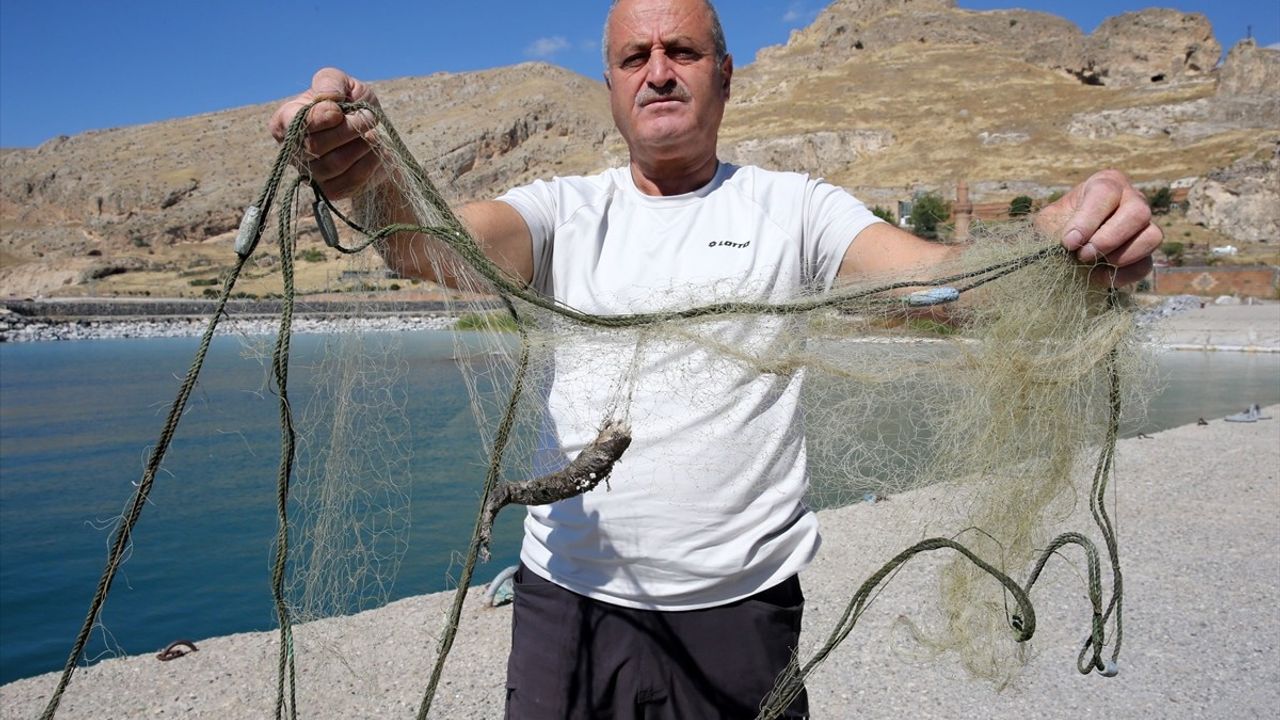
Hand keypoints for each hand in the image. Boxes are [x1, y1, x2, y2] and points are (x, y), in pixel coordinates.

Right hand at [268, 68, 383, 198]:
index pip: (296, 123)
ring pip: (333, 164)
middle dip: (349, 129)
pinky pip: (350, 181)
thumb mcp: (344, 84)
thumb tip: (329, 98)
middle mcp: (292, 150)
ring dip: (361, 145)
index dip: (323, 116)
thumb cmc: (353, 106)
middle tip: (367, 118)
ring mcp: (311, 174)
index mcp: (285, 121)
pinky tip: (375, 151)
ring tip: (372, 134)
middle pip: (315, 146)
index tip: (341, 110)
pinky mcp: (331, 190)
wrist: (375, 135)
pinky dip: (369, 163)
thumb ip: (331, 81)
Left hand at [1037, 169, 1162, 285]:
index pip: (1106, 193)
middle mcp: (1132, 199)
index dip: (1087, 220)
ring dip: (1120, 256)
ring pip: (1152, 237)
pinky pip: (1146, 264)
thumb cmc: (1058, 227)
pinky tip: (1099, 275)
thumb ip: (1053, 227)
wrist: (1066, 251)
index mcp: (1106, 184)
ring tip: (1092, 263)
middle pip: (1138, 213)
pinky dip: (1122, 275)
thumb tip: (1069, 241)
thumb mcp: (1049, 221)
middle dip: (1108, 239)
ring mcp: (1145, 225)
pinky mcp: (1145, 252)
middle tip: (1083, 255)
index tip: (1069, 242)